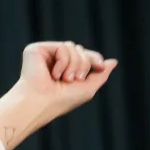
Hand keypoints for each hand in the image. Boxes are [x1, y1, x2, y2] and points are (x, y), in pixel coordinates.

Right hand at [0, 41, 116, 149]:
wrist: (42, 102)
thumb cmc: (62, 100)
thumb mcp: (88, 88)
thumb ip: (101, 74)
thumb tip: (113, 61)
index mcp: (64, 69)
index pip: (84, 55)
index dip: (94, 58)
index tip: (99, 66)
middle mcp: (53, 60)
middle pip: (80, 49)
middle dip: (83, 64)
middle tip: (73, 80)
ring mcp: (44, 54)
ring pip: (72, 46)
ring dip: (74, 64)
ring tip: (63, 79)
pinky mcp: (36, 50)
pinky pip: (62, 47)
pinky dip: (63, 62)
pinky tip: (53, 74)